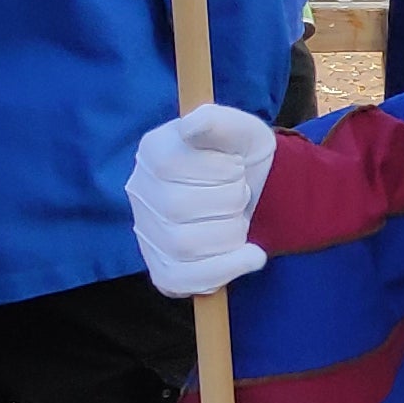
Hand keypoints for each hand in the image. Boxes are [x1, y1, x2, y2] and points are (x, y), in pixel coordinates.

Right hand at [129, 103, 277, 294]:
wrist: (263, 194)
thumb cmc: (243, 158)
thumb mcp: (241, 130)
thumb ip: (217, 121)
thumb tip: (191, 127)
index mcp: (152, 152)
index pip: (172, 166)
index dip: (218, 169)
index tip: (235, 166)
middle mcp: (139, 193)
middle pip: (178, 208)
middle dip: (229, 201)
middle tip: (240, 193)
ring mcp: (148, 235)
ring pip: (186, 245)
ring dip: (231, 232)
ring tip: (239, 218)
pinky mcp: (165, 271)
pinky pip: (184, 281)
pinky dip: (226, 268)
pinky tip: (252, 254)